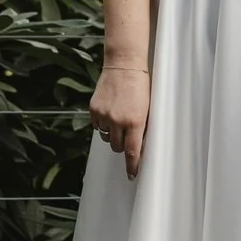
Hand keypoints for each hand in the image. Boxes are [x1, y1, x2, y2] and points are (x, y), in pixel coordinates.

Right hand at [91, 63, 149, 177]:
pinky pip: (97, 126)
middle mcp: (118, 121)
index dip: (132, 165)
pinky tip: (109, 113)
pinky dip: (103, 124)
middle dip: (121, 145)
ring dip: (112, 134)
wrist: (124, 66)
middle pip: (117, 147)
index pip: (132, 152)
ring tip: (118, 118)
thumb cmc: (141, 86)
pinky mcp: (94, 109)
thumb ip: (141, 128)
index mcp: (135, 122)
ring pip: (106, 137)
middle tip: (126, 135)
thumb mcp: (147, 109)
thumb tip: (136, 146)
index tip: (132, 175)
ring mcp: (104, 115)